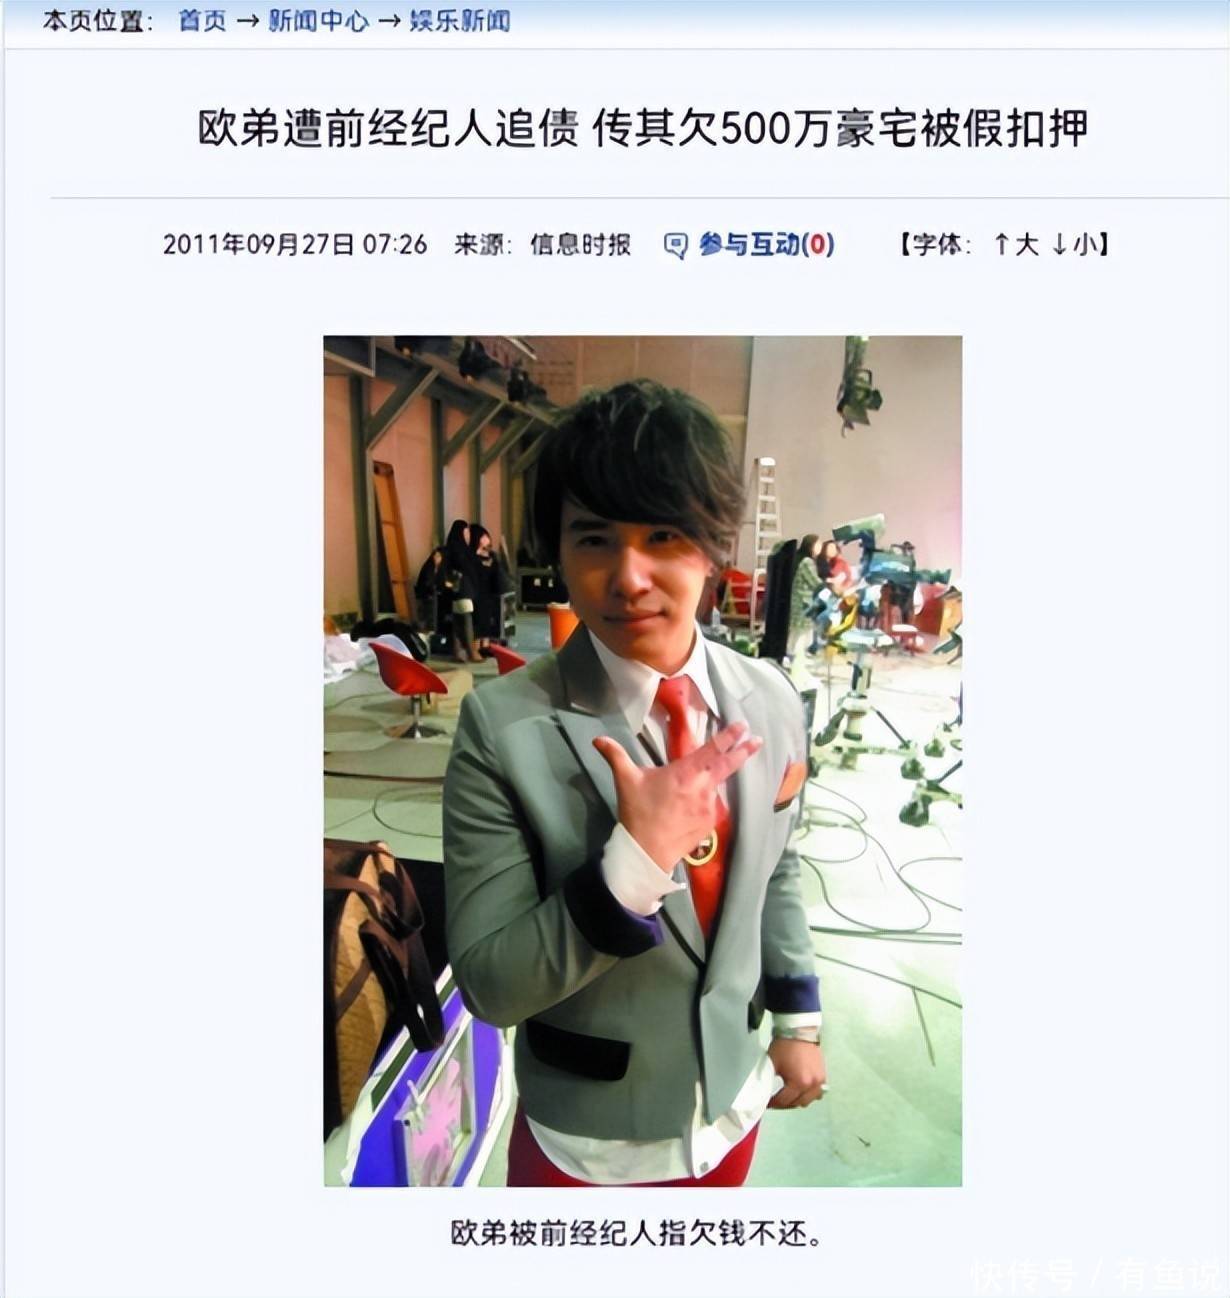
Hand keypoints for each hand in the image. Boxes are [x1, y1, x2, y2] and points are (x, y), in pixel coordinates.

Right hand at [592, 722, 762, 872]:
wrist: (646, 852)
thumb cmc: (638, 812)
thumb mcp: (626, 780)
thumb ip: (615, 755)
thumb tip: (597, 739)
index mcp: (685, 772)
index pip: (713, 749)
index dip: (729, 736)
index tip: (743, 726)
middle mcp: (702, 787)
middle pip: (728, 765)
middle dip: (745, 751)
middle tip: (758, 740)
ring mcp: (709, 807)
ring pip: (715, 788)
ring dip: (712, 782)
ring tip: (695, 789)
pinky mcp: (710, 823)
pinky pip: (709, 807)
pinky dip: (703, 802)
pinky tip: (687, 809)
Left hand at [767, 1038, 826, 1108]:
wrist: (798, 1031)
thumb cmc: (784, 1046)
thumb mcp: (772, 1063)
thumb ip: (768, 1079)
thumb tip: (762, 1091)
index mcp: (798, 1083)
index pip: (784, 1101)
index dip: (773, 1103)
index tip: (767, 1104)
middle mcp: (811, 1086)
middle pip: (797, 1103)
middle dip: (785, 1104)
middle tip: (776, 1101)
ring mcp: (819, 1082)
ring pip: (808, 1100)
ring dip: (798, 1100)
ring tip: (789, 1096)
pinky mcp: (823, 1076)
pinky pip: (817, 1093)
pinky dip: (809, 1094)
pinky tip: (801, 1090)